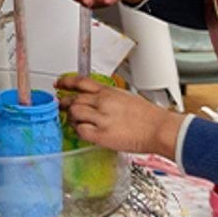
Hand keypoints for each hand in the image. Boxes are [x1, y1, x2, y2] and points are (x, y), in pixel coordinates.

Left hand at [56, 74, 181, 156]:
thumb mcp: (126, 97)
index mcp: (109, 91)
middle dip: (65, 104)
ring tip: (77, 123)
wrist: (159, 128)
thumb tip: (98, 101)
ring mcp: (101, 118)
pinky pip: (80, 131)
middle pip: (73, 99)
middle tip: (62, 108)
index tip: (58, 84)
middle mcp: (102, 102)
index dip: (66, 82)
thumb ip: (109, 98)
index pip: (80, 82)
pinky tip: (84, 132)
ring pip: (74, 113)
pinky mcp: (102, 134)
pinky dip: (79, 131)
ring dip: (72, 119)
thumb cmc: (148, 116)